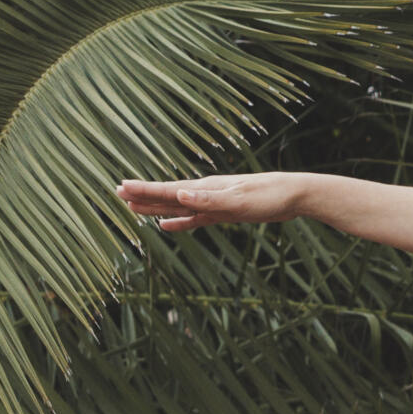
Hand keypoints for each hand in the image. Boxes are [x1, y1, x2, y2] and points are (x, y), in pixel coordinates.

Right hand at [115, 173, 303, 232]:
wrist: (294, 196)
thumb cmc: (269, 196)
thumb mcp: (238, 201)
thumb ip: (208, 201)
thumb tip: (180, 197)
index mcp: (206, 189)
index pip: (168, 189)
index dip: (144, 190)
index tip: (121, 187)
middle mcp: (206, 193)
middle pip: (167, 196)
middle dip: (143, 196)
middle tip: (118, 193)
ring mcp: (214, 203)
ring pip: (177, 207)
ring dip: (156, 208)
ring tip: (133, 208)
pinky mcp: (224, 213)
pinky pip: (195, 219)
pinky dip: (179, 222)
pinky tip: (167, 225)